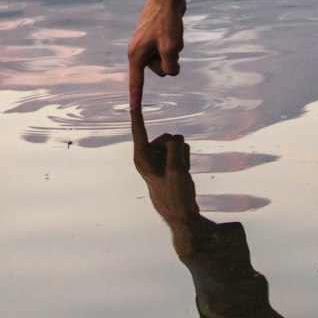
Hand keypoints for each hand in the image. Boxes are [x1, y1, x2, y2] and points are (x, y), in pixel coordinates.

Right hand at [127, 0, 195, 108]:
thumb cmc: (165, 21)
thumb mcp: (170, 48)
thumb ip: (170, 66)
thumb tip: (172, 71)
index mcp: (137, 55)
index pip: (136, 83)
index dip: (136, 100)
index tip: (133, 114)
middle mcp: (139, 51)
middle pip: (160, 70)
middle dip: (170, 61)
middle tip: (171, 41)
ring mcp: (148, 44)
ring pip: (167, 59)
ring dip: (175, 50)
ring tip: (173, 33)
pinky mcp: (157, 37)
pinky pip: (170, 49)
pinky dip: (176, 42)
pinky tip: (175, 28)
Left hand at [130, 107, 202, 246]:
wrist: (182, 216)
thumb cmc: (175, 196)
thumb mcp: (176, 170)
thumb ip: (175, 149)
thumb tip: (176, 137)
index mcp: (142, 159)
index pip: (139, 131)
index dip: (138, 115)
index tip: (133, 101)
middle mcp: (147, 158)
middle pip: (164, 138)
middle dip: (175, 147)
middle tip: (178, 168)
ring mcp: (158, 162)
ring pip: (174, 144)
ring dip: (182, 155)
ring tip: (181, 174)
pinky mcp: (167, 165)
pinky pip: (180, 152)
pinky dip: (185, 159)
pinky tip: (184, 174)